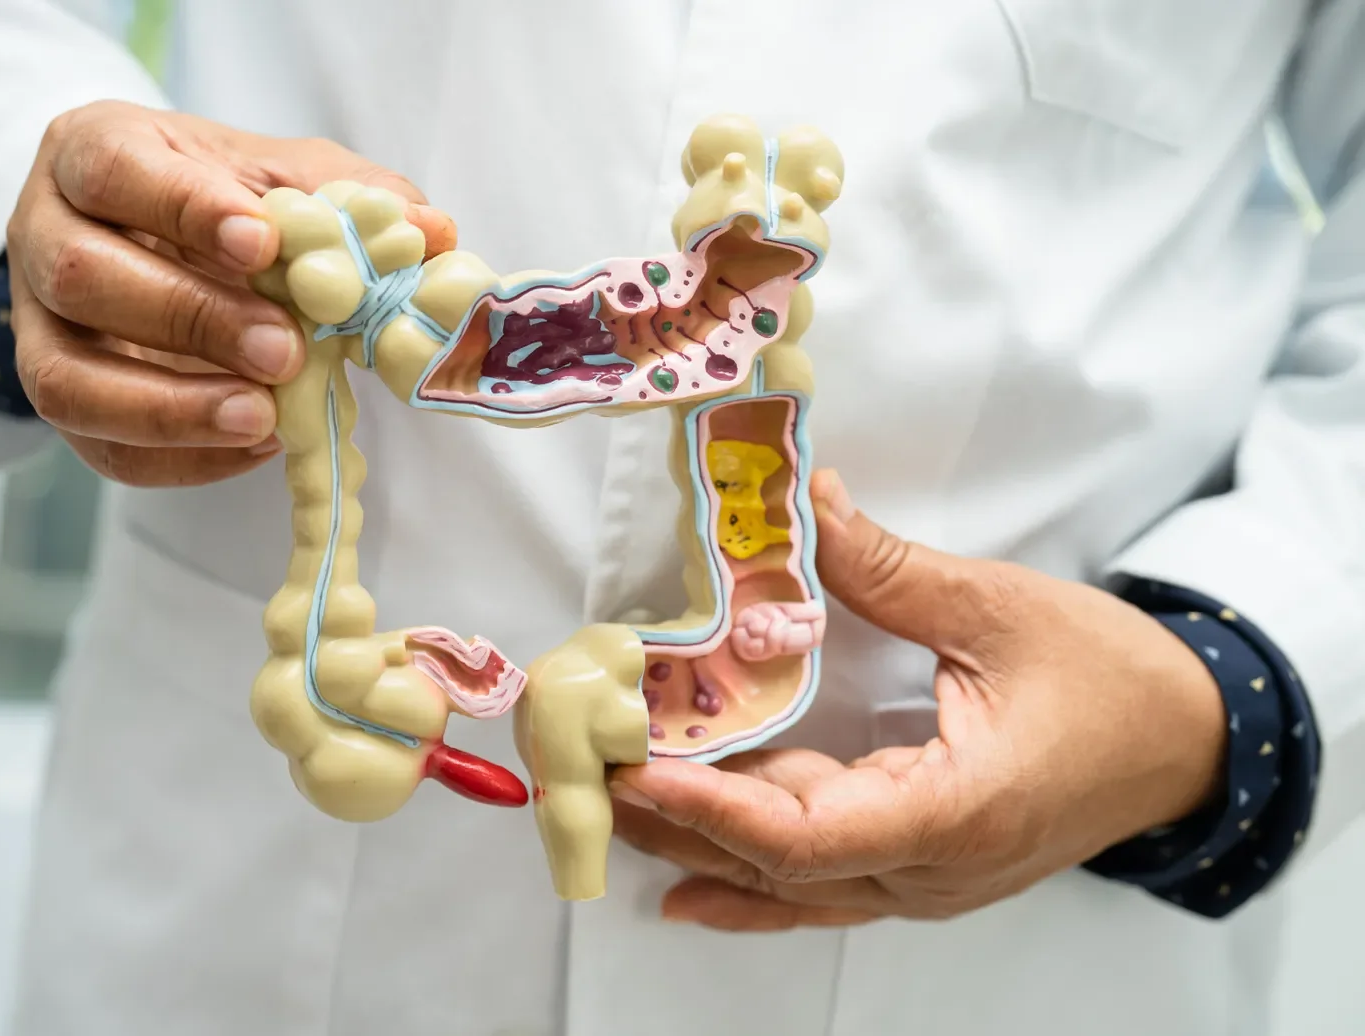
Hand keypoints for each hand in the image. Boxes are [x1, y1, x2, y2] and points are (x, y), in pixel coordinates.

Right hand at [5, 100, 455, 485]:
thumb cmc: (225, 200)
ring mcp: (41, 329)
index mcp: (92, 154)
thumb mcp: (283, 175)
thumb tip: (432, 233)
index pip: (114, 171)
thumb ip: (349, 197)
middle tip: (283, 350)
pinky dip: (181, 458)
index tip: (262, 243)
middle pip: (82, 276)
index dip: (183, 209)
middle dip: (190, 318)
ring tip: (263, 417)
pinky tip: (254, 444)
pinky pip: (100, 448)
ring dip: (171, 408)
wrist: (165, 244)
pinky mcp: (63, 403)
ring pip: (66, 380)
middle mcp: (44, 236)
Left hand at [609, 468, 1226, 930]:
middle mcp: (931, 870)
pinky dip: (747, 882)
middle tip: (586, 771)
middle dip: (675, 821)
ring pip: (789, 885)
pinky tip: (685, 885)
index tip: (637, 770)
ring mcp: (925, 881)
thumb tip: (806, 507)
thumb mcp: (1000, 610)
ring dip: (698, 845)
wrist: (1190, 743)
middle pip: (777, 867)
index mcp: (957, 814)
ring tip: (611, 808)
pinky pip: (818, 889)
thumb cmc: (1112, 681)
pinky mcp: (922, 866)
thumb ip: (889, 570)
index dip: (714, 809)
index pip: (808, 836)